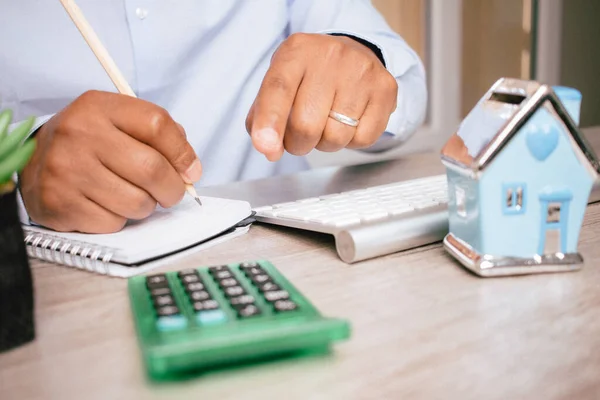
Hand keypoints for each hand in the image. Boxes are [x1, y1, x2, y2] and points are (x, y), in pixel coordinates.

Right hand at [19, 91, 201, 232]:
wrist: (32, 163)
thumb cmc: (89, 144)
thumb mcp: (118, 122)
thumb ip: (159, 135)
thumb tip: (190, 169)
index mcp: (98, 107)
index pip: (157, 124)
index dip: (183, 152)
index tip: (191, 170)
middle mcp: (79, 134)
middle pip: (152, 169)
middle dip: (173, 188)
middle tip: (171, 193)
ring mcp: (66, 170)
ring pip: (137, 203)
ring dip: (145, 206)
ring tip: (132, 196)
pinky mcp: (60, 204)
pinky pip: (113, 223)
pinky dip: (119, 219)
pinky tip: (105, 205)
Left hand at [246, 33, 397, 160]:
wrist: (354, 53)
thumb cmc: (309, 76)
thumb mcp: (279, 83)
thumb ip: (263, 117)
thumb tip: (269, 150)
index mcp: (296, 52)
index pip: (278, 89)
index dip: (270, 121)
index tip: (265, 146)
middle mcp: (330, 56)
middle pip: (306, 125)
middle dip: (298, 144)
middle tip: (300, 135)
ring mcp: (361, 71)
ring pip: (336, 137)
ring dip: (326, 143)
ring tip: (327, 123)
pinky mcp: (385, 88)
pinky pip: (363, 139)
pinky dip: (352, 141)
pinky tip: (350, 121)